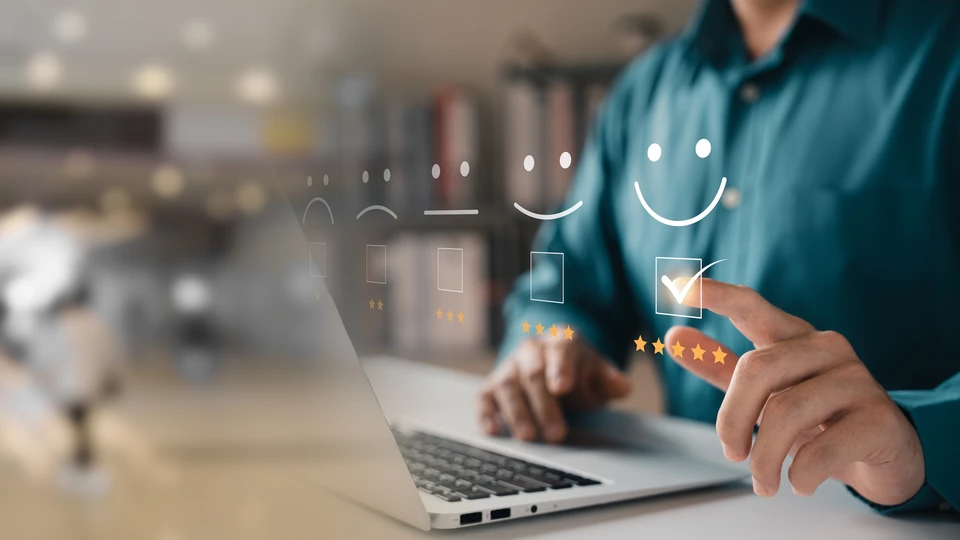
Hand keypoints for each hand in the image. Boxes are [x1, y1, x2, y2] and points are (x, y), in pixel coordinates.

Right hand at [477, 337, 630, 442]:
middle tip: (557, 433)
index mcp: (561, 340)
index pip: (560, 348)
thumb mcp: (599, 375)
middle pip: (533, 372)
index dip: (561, 367)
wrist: (553, 368)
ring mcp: (509, 367)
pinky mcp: (492, 386)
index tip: (563, 388)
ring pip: (508, 384)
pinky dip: (485, 413)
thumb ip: (610, 380)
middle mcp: (531, 350)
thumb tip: (621, 385)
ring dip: (517, 412)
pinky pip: (484, 397)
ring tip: (528, 436)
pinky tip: (492, 430)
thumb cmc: (578, 374)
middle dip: (544, 404)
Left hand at [666, 278, 924, 505]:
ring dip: (763, 458)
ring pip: (786, 413)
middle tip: (732, 454)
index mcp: (795, 338)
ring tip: (763, 482)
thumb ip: (721, 366)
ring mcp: (857, 381)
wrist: (887, 454)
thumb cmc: (819, 416)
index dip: (718, 296)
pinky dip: (799, 474)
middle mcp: (827, 350)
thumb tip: (674, 338)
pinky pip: (821, 449)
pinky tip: (799, 482)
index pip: (753, 308)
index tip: (681, 287)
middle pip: (757, 370)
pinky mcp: (879, 420)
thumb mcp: (767, 392)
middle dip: (733, 419)